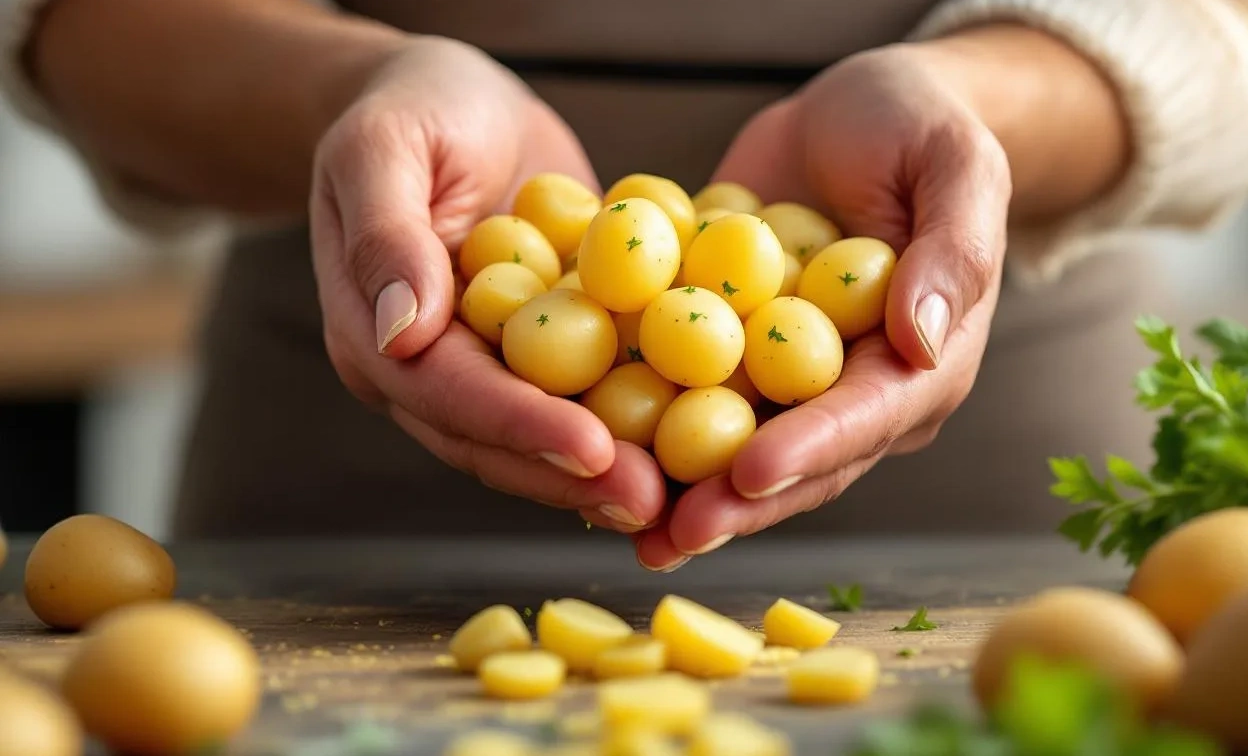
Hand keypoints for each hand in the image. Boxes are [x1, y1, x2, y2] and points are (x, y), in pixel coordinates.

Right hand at [310, 38, 663, 531]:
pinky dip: (636, 424)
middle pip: (498, 441)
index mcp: (374, 334)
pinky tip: (694, 449)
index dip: (521, 427)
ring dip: (610, 473)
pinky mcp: (545, 349)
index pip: (450, 394)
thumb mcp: (384, 149)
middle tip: (654, 502)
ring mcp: (488, 366)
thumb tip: (400, 331)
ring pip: (543, 438)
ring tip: (684, 497)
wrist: (452, 100)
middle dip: (574, 477)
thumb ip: (386, 235)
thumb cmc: (412, 109)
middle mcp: (430, 370)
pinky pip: (587, 395)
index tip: (593, 451)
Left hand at [636, 43, 1012, 568]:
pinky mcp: (732, 351)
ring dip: (682, 491)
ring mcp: (787, 377)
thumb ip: (952, 249)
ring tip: (626, 527)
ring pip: (735, 444)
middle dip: (735, 502)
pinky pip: (688, 392)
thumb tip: (923, 339)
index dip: (809, 449)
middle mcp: (854, 388)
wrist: (853, 114)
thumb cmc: (920, 127)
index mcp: (920, 362)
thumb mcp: (955, 166)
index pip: (865, 417)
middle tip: (671, 534)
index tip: (749, 471)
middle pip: (796, 460)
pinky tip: (588, 449)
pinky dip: (644, 424)